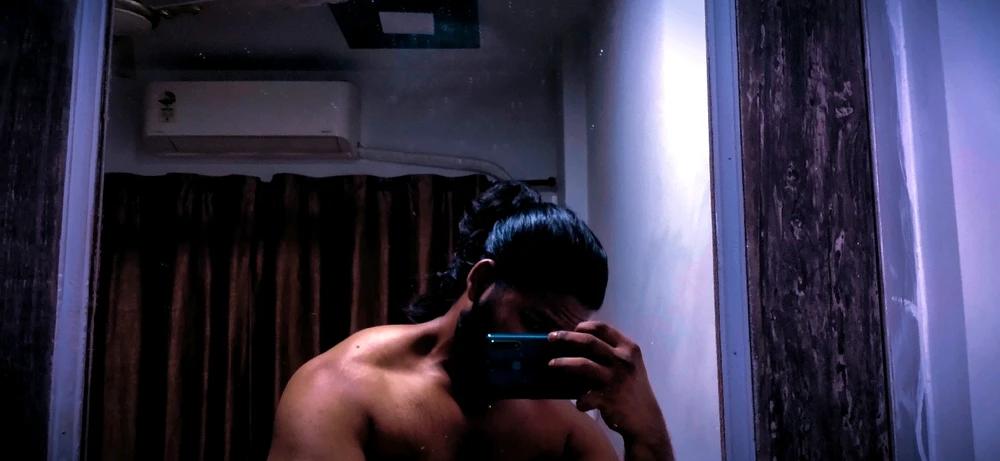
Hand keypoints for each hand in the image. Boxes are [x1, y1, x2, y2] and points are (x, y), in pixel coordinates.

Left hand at [547, 321, 668, 443]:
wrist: (645, 419)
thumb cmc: (632, 388)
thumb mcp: (629, 364)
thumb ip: (612, 351)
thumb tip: (581, 340)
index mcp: (628, 348)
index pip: (603, 328)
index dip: (585, 326)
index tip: (573, 328)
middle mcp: (622, 360)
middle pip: (588, 341)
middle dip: (566, 337)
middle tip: (551, 337)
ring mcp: (614, 379)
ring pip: (582, 364)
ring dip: (563, 363)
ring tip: (551, 364)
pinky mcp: (607, 398)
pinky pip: (584, 397)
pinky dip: (580, 401)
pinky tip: (580, 403)